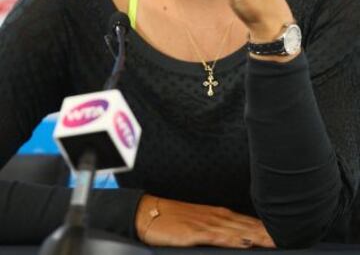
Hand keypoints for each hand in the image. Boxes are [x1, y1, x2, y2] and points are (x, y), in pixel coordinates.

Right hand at [135, 195, 275, 247]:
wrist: (150, 212)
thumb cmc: (173, 218)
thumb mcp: (199, 223)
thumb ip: (219, 230)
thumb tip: (239, 238)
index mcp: (220, 215)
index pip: (250, 222)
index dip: (268, 229)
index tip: (287, 233)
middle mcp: (218, 218)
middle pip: (250, 226)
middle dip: (270, 233)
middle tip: (292, 238)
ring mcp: (208, 224)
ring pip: (240, 231)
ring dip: (259, 236)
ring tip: (277, 241)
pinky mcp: (196, 233)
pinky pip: (219, 237)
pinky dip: (234, 239)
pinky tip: (246, 242)